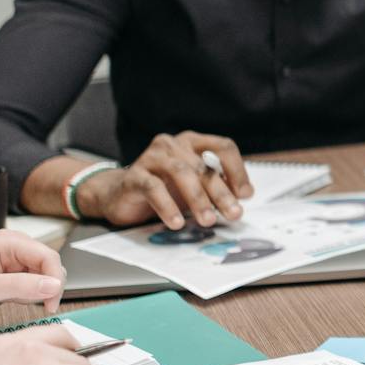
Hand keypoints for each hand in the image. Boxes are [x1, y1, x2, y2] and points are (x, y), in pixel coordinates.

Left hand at [0, 230, 65, 323]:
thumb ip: (21, 286)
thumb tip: (54, 285)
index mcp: (7, 242)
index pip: (48, 256)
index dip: (55, 280)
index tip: (50, 303)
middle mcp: (13, 248)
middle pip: (50, 265)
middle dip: (49, 287)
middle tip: (41, 307)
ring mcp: (13, 262)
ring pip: (45, 275)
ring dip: (40, 292)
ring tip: (21, 304)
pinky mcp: (11, 275)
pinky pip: (34, 283)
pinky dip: (32, 295)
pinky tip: (18, 302)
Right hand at [77, 132, 251, 229]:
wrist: (118, 194)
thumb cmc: (164, 189)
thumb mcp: (195, 186)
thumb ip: (216, 186)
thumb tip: (243, 196)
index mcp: (193, 142)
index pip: (223, 147)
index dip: (237, 170)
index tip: (246, 195)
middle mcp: (173, 145)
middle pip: (204, 166)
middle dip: (222, 192)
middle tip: (234, 213)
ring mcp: (152, 157)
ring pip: (181, 173)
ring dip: (198, 199)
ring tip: (208, 221)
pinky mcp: (134, 176)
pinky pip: (153, 188)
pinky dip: (168, 206)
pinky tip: (177, 223)